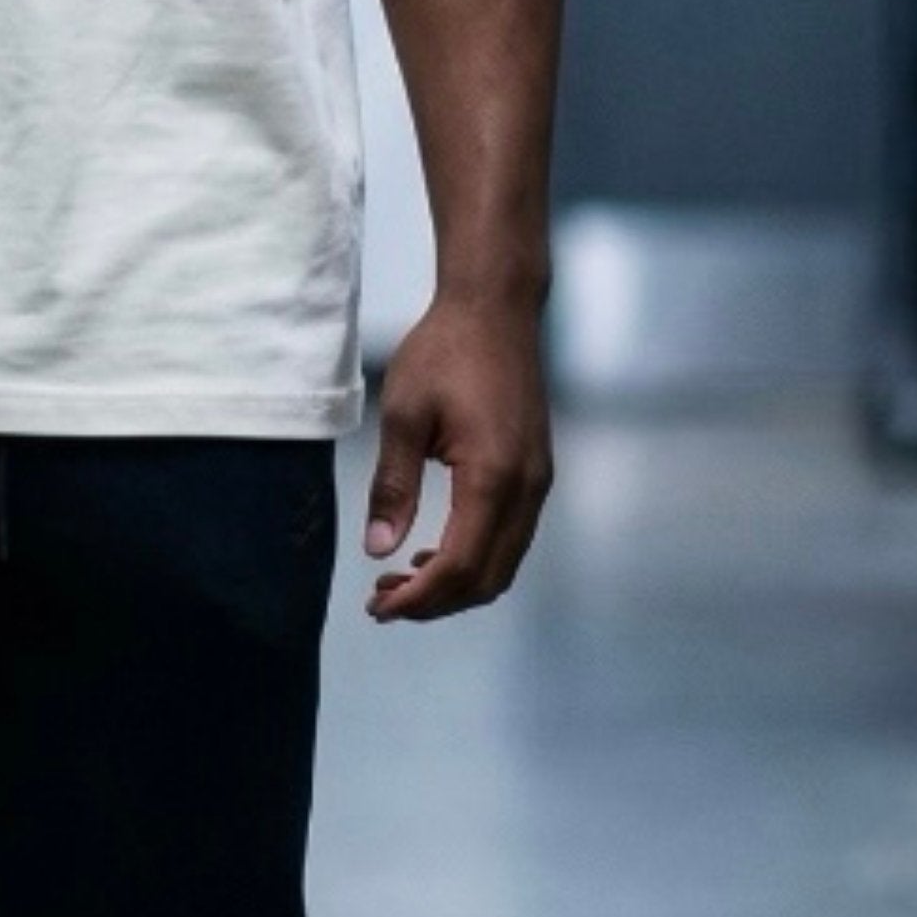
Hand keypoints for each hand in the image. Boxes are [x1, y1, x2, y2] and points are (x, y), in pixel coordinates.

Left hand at [363, 288, 552, 622]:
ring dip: (455, 585)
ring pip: (503, 564)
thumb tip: (379, 550)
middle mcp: (526, 488)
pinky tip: (432, 552)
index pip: (460, 565)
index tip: (378, 606)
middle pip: (488, 579)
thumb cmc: (444, 352)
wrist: (495, 310)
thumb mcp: (403, 416)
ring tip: (400, 581)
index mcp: (492, 476)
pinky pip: (510, 538)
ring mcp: (538, 482)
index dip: (419, 597)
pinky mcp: (536, 474)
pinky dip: (474, 560)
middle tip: (382, 602)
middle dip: (435, 603)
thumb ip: (393, 486)